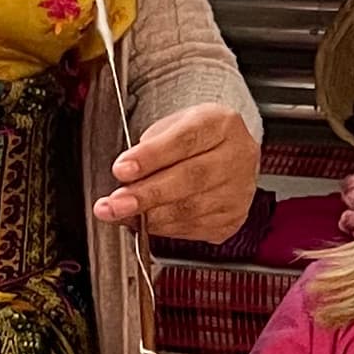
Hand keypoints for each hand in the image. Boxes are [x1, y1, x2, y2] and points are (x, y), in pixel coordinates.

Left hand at [95, 103, 260, 241]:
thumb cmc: (195, 138)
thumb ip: (150, 148)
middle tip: (115, 204)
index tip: (121, 170)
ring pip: (191, 210)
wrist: (228, 154)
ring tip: (120, 215)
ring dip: (149, 217)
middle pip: (190, 179)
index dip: (150, 157)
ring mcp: (238, 191)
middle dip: (146, 195)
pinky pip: (194, 228)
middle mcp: (236, 157)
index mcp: (220, 124)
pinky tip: (145, 223)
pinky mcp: (233, 218)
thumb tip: (125, 178)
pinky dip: (164, 229)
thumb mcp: (172, 126)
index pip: (184, 140)